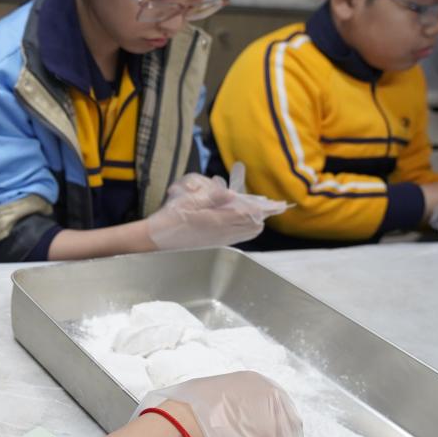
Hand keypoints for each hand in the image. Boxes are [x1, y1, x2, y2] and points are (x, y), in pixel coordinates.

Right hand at [137, 371, 304, 436]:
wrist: (195, 426)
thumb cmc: (192, 410)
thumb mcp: (207, 393)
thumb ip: (220, 401)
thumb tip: (216, 413)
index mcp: (253, 381)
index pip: (271, 399)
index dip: (267, 417)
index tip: (263, 428)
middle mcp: (272, 395)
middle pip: (286, 416)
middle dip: (279, 432)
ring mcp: (280, 417)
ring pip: (290, 435)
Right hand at [145, 165, 287, 250]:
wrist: (156, 240)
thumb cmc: (170, 219)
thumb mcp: (188, 201)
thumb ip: (211, 197)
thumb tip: (230, 193)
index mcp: (218, 221)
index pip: (251, 215)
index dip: (267, 209)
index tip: (281, 205)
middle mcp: (222, 233)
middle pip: (254, 225)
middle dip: (264, 215)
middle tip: (271, 205)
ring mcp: (218, 240)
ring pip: (247, 232)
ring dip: (255, 221)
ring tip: (258, 212)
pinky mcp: (213, 243)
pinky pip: (237, 236)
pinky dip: (245, 227)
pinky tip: (238, 220)